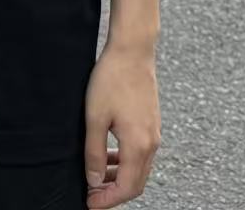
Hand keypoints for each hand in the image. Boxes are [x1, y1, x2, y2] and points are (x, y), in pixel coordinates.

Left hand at [83, 43, 161, 207]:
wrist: (132, 50)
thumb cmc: (112, 79)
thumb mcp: (95, 117)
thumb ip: (94, 152)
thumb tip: (94, 180)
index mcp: (138, 145)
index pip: (127, 188)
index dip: (107, 200)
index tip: (90, 203)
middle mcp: (151, 143)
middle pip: (136, 183)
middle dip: (114, 193)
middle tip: (92, 194)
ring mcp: (154, 133)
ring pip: (139, 168)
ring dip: (120, 178)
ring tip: (97, 176)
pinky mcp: (151, 122)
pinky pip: (141, 152)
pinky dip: (126, 162)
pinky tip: (109, 154)